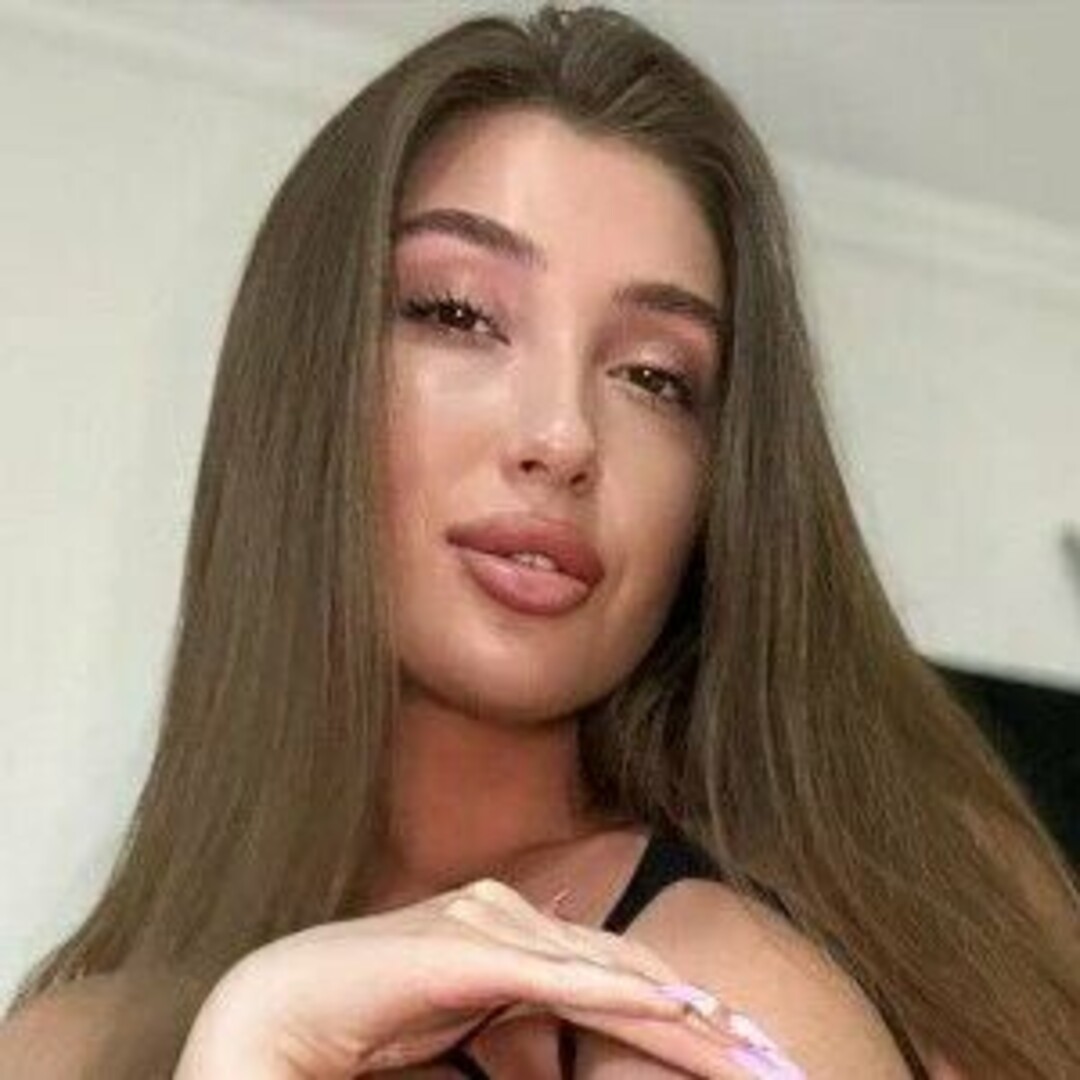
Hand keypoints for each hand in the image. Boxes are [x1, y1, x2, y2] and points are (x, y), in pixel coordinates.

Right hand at [174, 877, 768, 1078]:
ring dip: (679, 1015)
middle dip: (704, 1021)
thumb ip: (519, 1048)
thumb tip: (553, 1072)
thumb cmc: (372, 1025)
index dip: (684, 1021)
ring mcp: (489, 926)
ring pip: (605, 972)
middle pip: (627, 973)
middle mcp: (511, 921)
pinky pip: (554, 976)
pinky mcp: (466, 948)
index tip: (745, 1055)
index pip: (617, 982)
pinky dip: (616, 993)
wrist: (281, 1009)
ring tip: (742, 1046)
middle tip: (773, 1057)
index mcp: (516, 942)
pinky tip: (671, 1010)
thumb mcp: (469, 1044)